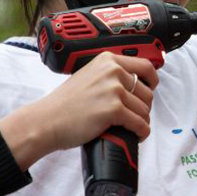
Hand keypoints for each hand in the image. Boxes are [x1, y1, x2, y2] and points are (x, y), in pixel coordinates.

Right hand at [0, 51, 159, 168]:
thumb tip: (133, 83)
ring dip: (142, 121)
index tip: (151, 89)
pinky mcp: (113, 109)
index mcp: (108, 60)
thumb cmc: (63, 104)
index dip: (151, 81)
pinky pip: (139, 123)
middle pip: (146, 91)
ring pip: (144, 109)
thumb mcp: (89, 76)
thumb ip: (109, 75)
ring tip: (132, 127)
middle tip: (134, 116)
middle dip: (143, 106)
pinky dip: (141, 131)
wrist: (44, 121)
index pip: (145, 66)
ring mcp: (114, 90)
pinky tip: (137, 135)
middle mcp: (113, 71)